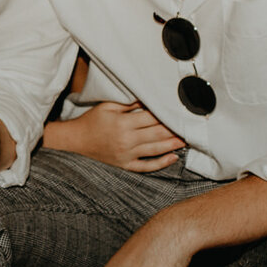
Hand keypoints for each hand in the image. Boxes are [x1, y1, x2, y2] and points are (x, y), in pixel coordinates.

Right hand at [49, 101, 185, 172]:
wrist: (76, 141)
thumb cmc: (92, 120)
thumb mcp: (108, 106)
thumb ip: (129, 104)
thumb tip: (148, 99)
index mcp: (122, 123)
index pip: (151, 118)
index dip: (166, 114)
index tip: (180, 110)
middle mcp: (126, 140)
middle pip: (157, 134)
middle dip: (174, 130)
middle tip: (190, 126)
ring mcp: (126, 155)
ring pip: (155, 150)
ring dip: (172, 145)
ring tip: (187, 140)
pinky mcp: (125, 165)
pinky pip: (145, 167)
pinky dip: (160, 164)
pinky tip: (172, 158)